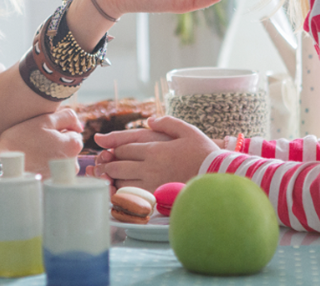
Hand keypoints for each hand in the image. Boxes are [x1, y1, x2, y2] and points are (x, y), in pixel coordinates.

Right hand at [0, 109, 83, 178]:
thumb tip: (79, 125)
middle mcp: (73, 164)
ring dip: (52, 154)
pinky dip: (46, 166)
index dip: (58, 130)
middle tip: (37, 142)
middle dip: (57, 143)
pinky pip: (53, 170)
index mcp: (74, 146)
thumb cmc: (22, 140)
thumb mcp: (44, 120)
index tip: (44, 133)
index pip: (73, 132)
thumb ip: (67, 116)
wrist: (3, 165)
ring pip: (62, 159)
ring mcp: (63, 176)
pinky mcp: (53, 184)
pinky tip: (34, 163)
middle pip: (69, 147)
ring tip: (34, 153)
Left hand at [88, 116, 218, 192]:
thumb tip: (150, 121)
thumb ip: (167, 122)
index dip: (115, 150)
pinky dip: (123, 195)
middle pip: (119, 166)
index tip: (112, 151)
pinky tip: (121, 193)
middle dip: (107, 165)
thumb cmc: (204, 152)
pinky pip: (134, 197)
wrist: (219, 175)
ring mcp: (152, 184)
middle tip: (101, 166)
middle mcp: (150, 167)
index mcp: (154, 150)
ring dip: (112, 180)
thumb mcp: (188, 130)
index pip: (124, 149)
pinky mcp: (158, 198)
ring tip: (107, 179)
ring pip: (122, 183)